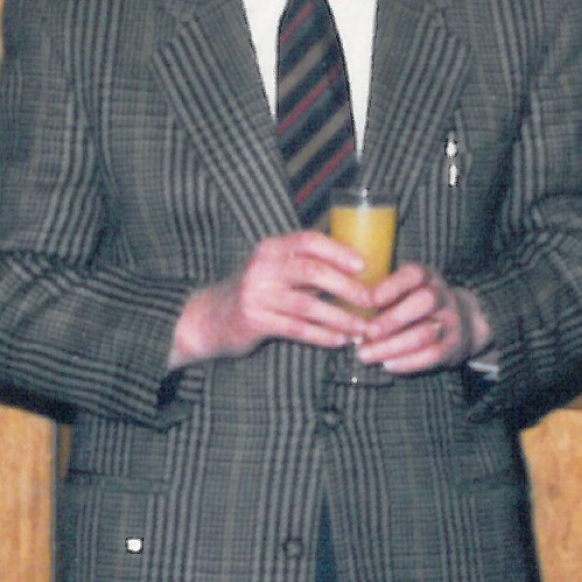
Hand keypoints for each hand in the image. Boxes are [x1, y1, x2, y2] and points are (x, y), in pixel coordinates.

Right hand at [167, 231, 373, 368]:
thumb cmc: (255, 291)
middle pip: (313, 271)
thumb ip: (304, 263)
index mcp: (271, 248)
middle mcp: (262, 267)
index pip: (308, 241)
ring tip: (362, 327)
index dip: (339, 251)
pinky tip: (340, 341)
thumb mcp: (273, 268)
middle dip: (347, 287)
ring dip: (340, 317)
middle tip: (372, 300)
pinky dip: (322, 336)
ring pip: (308, 305)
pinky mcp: (255, 321)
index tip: (364, 265)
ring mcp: (256, 294)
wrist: (209, 318)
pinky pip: (297, 329)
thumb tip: (356, 265)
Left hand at [352, 264, 489, 376]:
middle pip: (424, 302)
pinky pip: (432, 355)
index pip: (413, 275)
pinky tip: (387, 365)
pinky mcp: (453, 345)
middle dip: (392, 319)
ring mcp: (451, 321)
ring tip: (365, 355)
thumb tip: (345, 308)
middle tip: (366, 333)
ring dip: (392, 346)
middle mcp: (442, 295)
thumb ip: (381, 295)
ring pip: (425, 333)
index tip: (367, 299)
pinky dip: (407, 362)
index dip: (391, 286)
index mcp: (426, 276)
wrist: (462, 322)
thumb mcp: (405, 290)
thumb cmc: (416, 305)